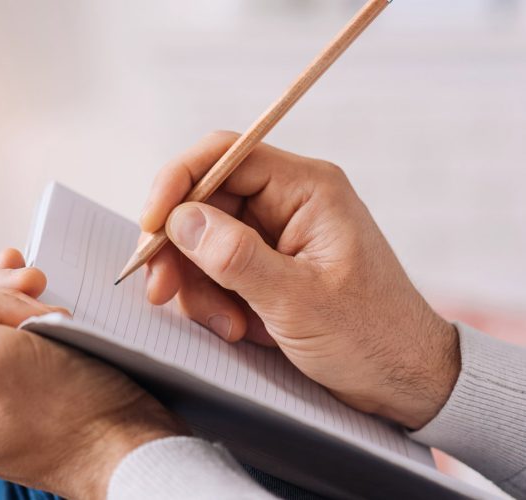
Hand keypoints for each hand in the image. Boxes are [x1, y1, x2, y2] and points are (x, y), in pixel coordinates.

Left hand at [0, 250, 187, 498]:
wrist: (133, 448)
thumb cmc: (71, 414)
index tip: (28, 301)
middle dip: (4, 302)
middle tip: (44, 294)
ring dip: (24, 308)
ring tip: (58, 314)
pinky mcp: (17, 394)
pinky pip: (13, 340)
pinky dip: (33, 320)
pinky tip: (47, 307)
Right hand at [139, 131, 458, 428]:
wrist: (405, 382)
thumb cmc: (370, 337)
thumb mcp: (297, 301)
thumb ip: (235, 256)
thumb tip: (180, 220)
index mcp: (307, 189)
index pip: (224, 155)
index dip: (176, 183)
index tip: (150, 227)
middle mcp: (289, 201)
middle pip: (203, 200)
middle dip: (178, 249)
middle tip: (161, 292)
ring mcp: (276, 233)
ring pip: (202, 239)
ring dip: (197, 284)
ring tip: (226, 326)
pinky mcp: (267, 265)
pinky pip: (215, 268)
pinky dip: (211, 298)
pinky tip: (235, 328)